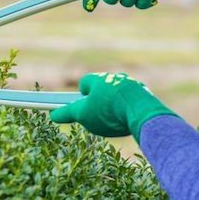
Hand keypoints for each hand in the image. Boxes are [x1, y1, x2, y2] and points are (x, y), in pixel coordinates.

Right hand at [50, 72, 177, 142]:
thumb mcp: (83, 114)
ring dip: (115, 105)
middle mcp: (115, 78)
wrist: (142, 112)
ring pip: (118, 94)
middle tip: (98, 116)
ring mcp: (131, 86)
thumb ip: (67, 113)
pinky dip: (129, 109)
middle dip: (98, 101)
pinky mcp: (145, 95)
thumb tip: (53, 114)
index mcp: (98, 79)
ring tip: (115, 120)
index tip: (81, 107)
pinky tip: (129, 121)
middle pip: (102, 88)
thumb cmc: (107, 111)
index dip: (80, 95)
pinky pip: (133, 101)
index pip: (85, 83)